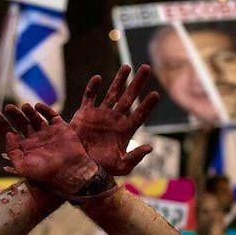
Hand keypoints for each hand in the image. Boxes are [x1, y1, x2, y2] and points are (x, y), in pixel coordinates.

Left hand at [0, 103, 97, 194]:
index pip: (11, 133)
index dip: (2, 124)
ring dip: (28, 111)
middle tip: (8, 107)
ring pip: (35, 118)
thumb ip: (12, 151)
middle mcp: (36, 139)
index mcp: (26, 149)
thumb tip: (8, 134)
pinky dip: (44, 109)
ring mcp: (48, 133)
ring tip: (23, 106)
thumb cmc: (45, 173)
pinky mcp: (60, 128)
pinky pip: (51, 115)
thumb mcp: (22, 166)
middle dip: (14, 115)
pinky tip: (37, 106)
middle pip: (21, 123)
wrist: (70, 172)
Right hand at [40, 64, 158, 175]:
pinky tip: (98, 78)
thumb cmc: (102, 168)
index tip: (155, 94)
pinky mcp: (85, 113)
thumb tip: (150, 148)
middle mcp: (115, 119)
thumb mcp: (121, 166)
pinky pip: (89, 97)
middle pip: (129, 97)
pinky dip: (92, 88)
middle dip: (138, 83)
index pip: (140, 114)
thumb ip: (135, 157)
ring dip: (119, 80)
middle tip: (147, 67)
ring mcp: (100, 114)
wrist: (80, 165)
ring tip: (127, 66)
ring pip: (112, 93)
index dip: (147, 105)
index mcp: (125, 130)